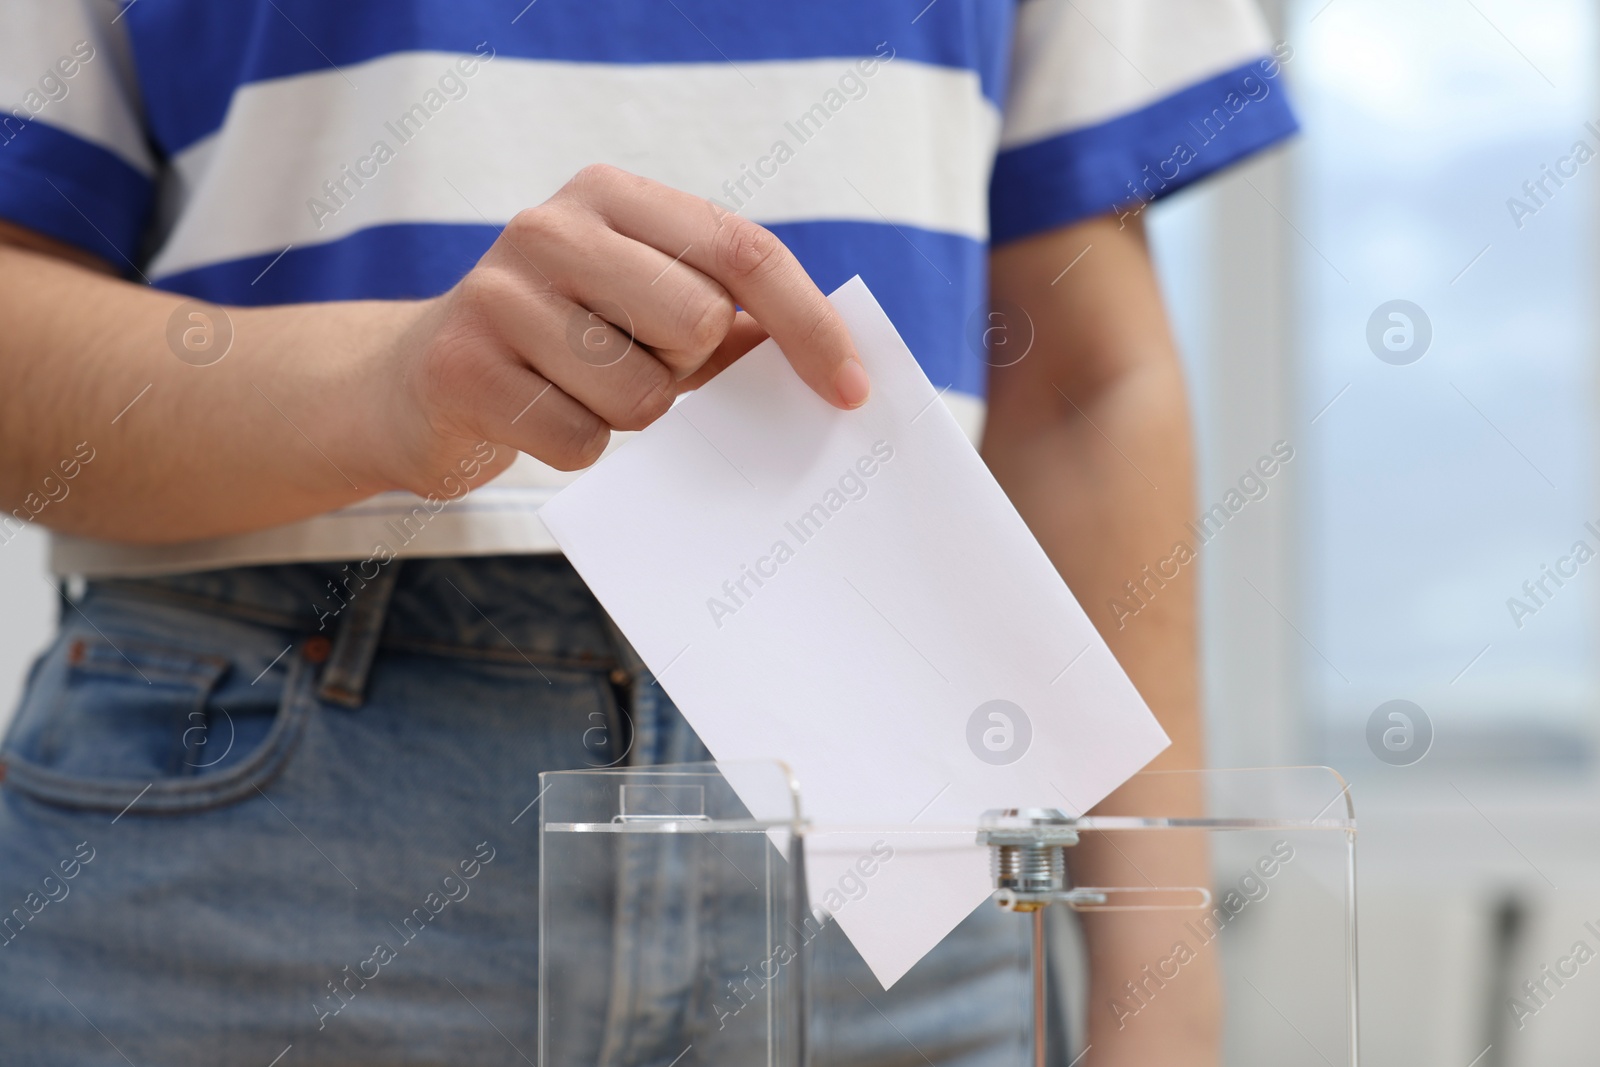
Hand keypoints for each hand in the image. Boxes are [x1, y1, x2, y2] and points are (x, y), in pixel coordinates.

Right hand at [375, 164, 870, 491]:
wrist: (418, 383)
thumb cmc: (561, 344)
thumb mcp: (644, 309)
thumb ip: (727, 317)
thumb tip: (829, 357)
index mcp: (611, 195)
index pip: (743, 251)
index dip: (808, 324)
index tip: (850, 390)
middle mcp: (550, 226)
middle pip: (698, 322)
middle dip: (684, 368)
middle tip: (635, 363)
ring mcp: (499, 292)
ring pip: (642, 393)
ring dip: (630, 416)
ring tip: (578, 390)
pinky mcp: (463, 366)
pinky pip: (583, 441)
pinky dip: (579, 448)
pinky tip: (538, 416)